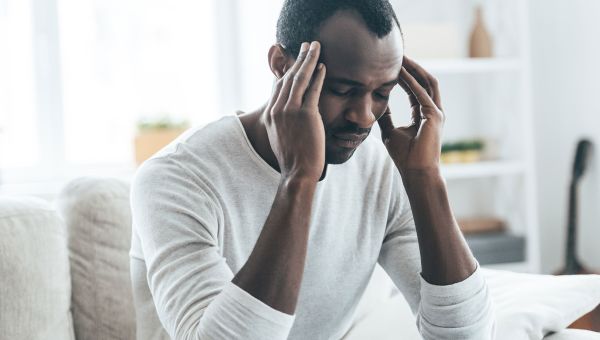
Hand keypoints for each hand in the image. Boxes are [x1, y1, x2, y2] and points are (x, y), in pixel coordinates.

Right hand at [265, 41, 326, 181]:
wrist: (298, 172)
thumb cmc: (293, 158)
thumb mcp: (279, 137)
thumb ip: (281, 122)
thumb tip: (287, 115)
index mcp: (270, 114)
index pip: (279, 85)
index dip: (288, 70)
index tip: (295, 59)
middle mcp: (277, 109)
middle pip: (288, 77)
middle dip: (299, 59)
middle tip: (307, 45)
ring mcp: (290, 111)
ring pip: (300, 79)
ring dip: (308, 60)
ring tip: (315, 47)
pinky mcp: (305, 114)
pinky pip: (312, 90)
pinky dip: (318, 76)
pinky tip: (323, 66)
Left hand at [378, 56, 444, 175]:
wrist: (416, 172)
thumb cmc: (405, 156)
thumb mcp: (390, 131)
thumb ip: (386, 116)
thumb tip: (375, 104)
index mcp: (425, 113)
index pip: (416, 88)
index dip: (405, 75)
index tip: (392, 64)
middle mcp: (434, 110)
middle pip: (424, 80)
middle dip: (412, 66)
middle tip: (397, 53)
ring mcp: (436, 112)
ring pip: (427, 82)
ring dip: (414, 69)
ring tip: (400, 57)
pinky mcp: (434, 116)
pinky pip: (422, 93)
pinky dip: (411, 82)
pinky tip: (400, 73)